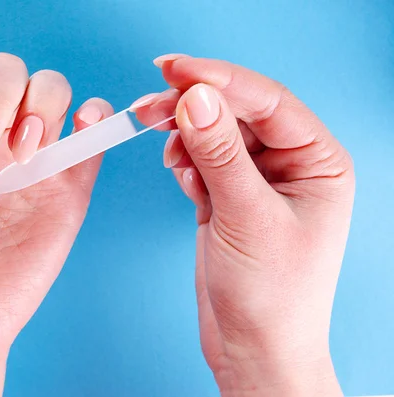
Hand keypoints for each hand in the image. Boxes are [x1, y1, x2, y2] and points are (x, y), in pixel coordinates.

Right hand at [135, 56, 352, 395]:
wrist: (254, 349)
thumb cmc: (272, 295)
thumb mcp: (246, 217)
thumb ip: (220, 154)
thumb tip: (196, 98)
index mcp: (318, 161)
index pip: (267, 101)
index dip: (220, 79)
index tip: (175, 70)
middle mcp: (290, 165)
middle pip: (236, 113)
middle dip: (193, 105)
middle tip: (150, 104)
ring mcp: (256, 181)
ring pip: (214, 134)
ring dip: (185, 133)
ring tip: (162, 145)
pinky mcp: (227, 198)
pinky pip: (201, 161)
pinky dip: (184, 161)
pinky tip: (178, 173)